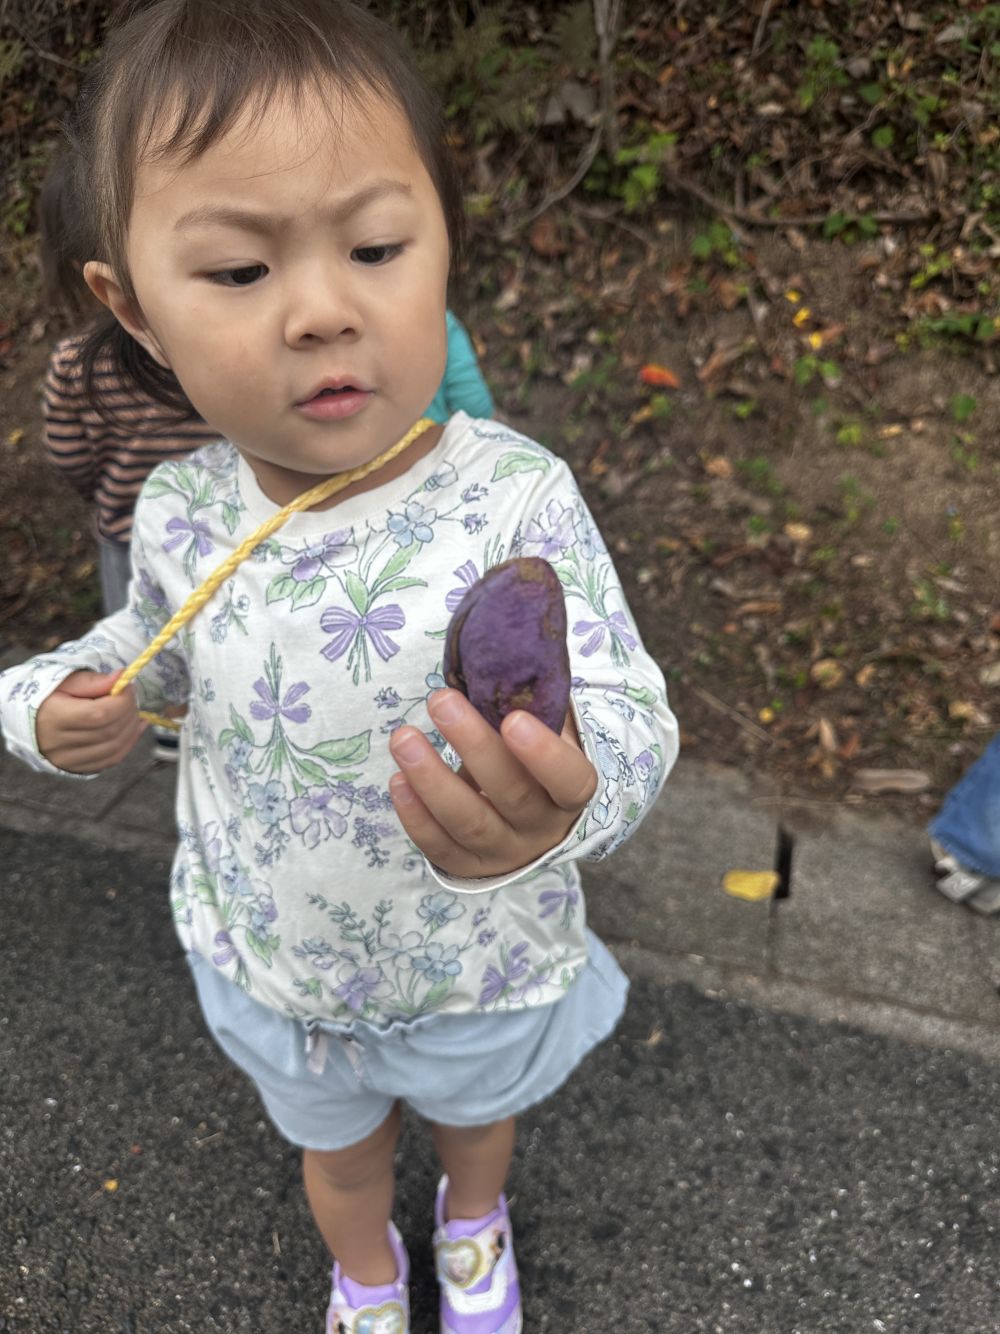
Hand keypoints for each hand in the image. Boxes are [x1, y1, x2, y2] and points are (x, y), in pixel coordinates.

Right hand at [35, 669, 147, 773]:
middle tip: (131, 697)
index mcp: (54, 717)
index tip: (128, 686)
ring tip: (133, 711)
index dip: (122, 700)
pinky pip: (112, 760)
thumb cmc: (50, 696)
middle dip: (129, 712)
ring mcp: (69, 760)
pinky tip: (135, 727)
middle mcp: (59, 744)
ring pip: (115, 748)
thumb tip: (122, 677)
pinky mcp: (78, 769)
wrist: (32, 721)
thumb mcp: (68, 681)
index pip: (100, 714)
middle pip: (110, 732)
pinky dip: (129, 743)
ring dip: (132, 728)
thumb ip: (95, 681)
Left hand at [388, 688, 596, 879]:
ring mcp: (505, 852)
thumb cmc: (533, 760)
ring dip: (432, 780)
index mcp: (571, 793)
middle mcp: (543, 828)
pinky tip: (398, 781)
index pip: (570, 780)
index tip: (513, 719)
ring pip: (469, 823)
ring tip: (403, 738)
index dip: (544, 755)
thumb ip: (533, 702)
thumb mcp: (546, 732)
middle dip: (472, 746)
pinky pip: (440, 847)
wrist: (531, 820)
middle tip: (440, 701)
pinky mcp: (469, 866)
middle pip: (511, 795)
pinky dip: (415, 816)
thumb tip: (508, 652)